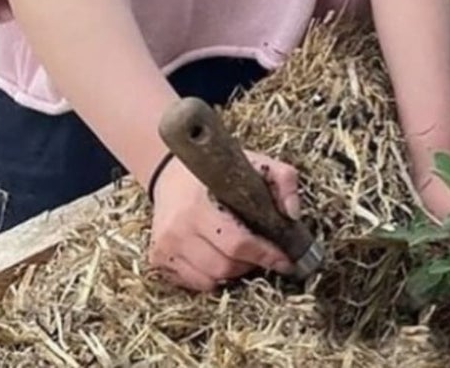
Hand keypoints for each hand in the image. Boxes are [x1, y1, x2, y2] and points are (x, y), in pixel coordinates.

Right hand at [148, 149, 299, 291]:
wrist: (172, 175)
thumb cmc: (220, 173)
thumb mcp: (257, 164)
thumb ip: (284, 181)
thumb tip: (293, 214)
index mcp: (198, 206)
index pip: (237, 243)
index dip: (265, 255)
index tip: (287, 261)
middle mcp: (176, 230)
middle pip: (224, 266)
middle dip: (252, 264)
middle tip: (265, 253)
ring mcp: (163, 249)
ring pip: (209, 280)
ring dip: (234, 274)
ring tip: (244, 255)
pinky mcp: (156, 261)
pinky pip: (193, 283)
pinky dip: (213, 277)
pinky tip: (222, 258)